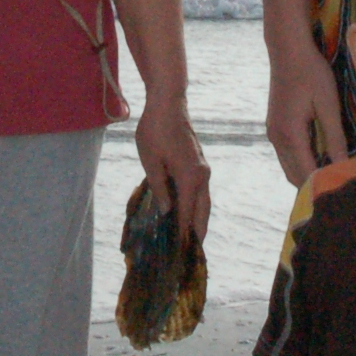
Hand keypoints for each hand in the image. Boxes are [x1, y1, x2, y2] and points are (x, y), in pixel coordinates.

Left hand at [133, 95, 211, 243]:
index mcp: (190, 178)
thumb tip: (167, 212)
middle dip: (197, 232)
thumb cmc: (155, 130)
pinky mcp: (198, 164)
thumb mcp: (151, 162)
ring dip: (198, 219)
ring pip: (204, 201)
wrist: (169, 103)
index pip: (188, 214)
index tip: (181, 252)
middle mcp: (202, 176)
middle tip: (191, 252)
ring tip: (189, 237)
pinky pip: (200, 191)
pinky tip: (185, 212)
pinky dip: (195, 205)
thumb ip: (159, 189)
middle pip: (203, 211)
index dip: (184, 234)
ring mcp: (203, 169)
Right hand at [263, 44, 343, 185]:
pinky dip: (301, 162)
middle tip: (339, 185)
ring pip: (289, 167)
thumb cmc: (311, 73)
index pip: (306, 174)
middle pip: (294, 176)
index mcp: (290, 136)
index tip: (343, 190)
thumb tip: (344, 165)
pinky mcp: (274, 126)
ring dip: (307, 173)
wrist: (287, 50)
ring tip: (332, 174)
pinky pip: (287, 155)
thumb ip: (335, 138)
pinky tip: (320, 157)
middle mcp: (277, 139)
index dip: (324, 185)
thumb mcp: (328, 105)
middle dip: (315, 185)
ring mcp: (273, 133)